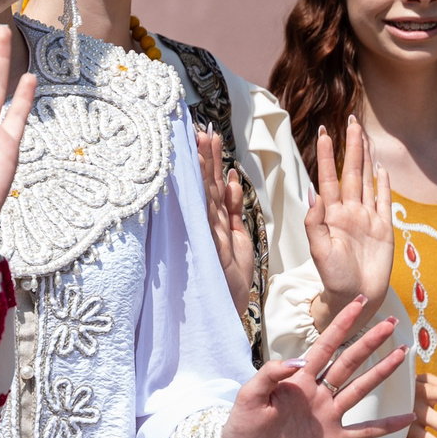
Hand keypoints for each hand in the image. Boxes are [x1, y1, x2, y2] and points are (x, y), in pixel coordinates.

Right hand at [197, 130, 256, 318]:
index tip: (205, 135)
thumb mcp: (236, 237)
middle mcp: (209, 225)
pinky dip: (219, 197)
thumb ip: (232, 210)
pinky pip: (218, 216)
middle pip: (206, 185)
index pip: (210, 185)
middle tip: (200, 129)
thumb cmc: (231, 277)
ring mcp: (211, 234)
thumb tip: (229, 180)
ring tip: (205, 140)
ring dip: (207, 167)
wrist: (230, 308)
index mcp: (215, 221)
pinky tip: (219, 176)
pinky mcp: (217, 246)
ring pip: (208, 194)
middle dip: (204, 156)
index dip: (208, 160)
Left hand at [212, 301, 414, 437]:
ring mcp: (327, 415)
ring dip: (381, 372)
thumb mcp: (248, 396)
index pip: (325, 346)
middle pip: (349, 362)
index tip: (359, 303)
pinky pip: (364, 432)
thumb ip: (270, 375)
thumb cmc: (242, 428)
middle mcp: (317, 392)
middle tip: (392, 324)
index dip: (342, 324)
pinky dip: (386, 426)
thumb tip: (298, 360)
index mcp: (298, 379)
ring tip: (402, 354)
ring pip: (360, 389)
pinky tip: (408, 418)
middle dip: (369, 342)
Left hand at [304, 115, 394, 329]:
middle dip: (350, 146)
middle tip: (351, 120)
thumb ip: (315, 223)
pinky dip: (384, 184)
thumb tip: (313, 193)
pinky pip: (385, 201)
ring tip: (365, 135)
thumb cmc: (333, 278)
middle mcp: (349, 212)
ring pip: (368, 181)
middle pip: (351, 171)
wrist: (356, 297)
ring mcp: (368, 218)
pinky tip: (382, 168)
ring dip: (367, 157)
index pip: (328, 178)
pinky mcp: (384, 229)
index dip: (325, 156)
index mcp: (331, 215)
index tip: (323, 133)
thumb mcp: (319, 251)